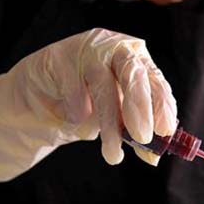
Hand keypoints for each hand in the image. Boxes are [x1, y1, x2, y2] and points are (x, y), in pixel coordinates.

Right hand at [0, 28, 177, 185]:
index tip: (166, 130)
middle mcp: (114, 48)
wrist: (38, 105)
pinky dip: (76, 112)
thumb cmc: (85, 109)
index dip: (162, 104)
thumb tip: (154, 155)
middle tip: (143, 137)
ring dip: (109, 124)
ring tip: (112, 155)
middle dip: (140, 107)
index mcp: (136, 60)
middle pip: (133, 72)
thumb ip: (134, 133)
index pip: (155, 79)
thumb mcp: (115, 121)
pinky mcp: (58, 57)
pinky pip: (73, 89)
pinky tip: (72, 119)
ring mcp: (85, 49)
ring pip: (103, 84)